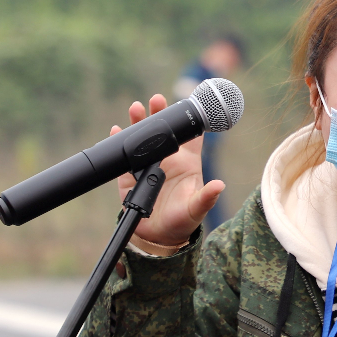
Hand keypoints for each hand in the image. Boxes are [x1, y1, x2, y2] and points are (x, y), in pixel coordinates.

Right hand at [113, 93, 223, 252]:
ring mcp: (147, 165)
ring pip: (142, 139)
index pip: (189, 137)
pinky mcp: (129, 175)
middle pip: (163, 131)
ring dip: (138, 123)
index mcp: (186, 163)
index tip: (185, 104)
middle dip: (159, 114)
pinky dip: (119, 142)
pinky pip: (123, 156)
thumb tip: (219, 186)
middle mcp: (167, 160)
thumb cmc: (183, 220)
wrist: (159, 236)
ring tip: (136, 108)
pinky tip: (116, 130)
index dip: (188, 121)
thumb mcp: (196, 209)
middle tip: (156, 100)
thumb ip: (206, 198)